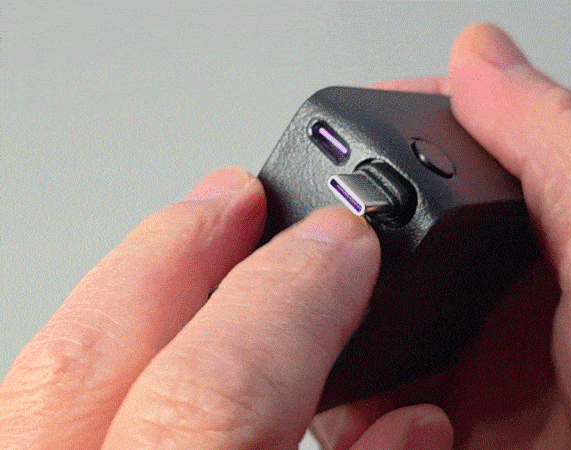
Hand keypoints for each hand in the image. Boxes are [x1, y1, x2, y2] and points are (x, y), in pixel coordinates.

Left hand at [0, 168, 452, 448]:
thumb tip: (412, 426)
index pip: (213, 402)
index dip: (288, 304)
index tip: (347, 248)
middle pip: (91, 362)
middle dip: (180, 255)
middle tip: (246, 197)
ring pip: (44, 376)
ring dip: (129, 294)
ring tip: (194, 242)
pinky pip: (33, 413)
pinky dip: (96, 361)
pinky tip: (153, 343)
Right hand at [311, 24, 570, 448]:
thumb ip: (565, 148)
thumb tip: (483, 56)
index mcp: (566, 238)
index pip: (450, 166)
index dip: (383, 153)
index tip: (327, 157)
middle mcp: (520, 308)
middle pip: (394, 262)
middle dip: (340, 267)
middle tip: (311, 281)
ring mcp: (490, 387)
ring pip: (372, 349)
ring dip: (342, 355)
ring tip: (351, 365)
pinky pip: (384, 431)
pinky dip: (366, 432)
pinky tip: (401, 432)